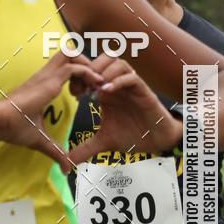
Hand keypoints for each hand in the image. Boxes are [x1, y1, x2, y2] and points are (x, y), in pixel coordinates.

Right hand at [0, 51, 100, 172]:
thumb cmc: (13, 128)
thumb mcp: (41, 140)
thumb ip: (55, 151)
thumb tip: (66, 168)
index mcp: (42, 84)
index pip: (64, 66)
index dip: (80, 75)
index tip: (85, 95)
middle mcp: (45, 75)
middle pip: (69, 52)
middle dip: (86, 63)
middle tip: (93, 84)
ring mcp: (47, 76)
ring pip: (73, 53)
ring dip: (88, 66)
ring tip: (94, 86)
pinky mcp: (49, 81)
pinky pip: (74, 68)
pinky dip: (88, 73)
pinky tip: (94, 87)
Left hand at [67, 56, 182, 165]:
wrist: (157, 141)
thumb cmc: (133, 135)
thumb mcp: (103, 142)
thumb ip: (84, 149)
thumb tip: (66, 163)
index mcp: (106, 92)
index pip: (91, 71)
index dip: (80, 77)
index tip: (73, 94)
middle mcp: (118, 85)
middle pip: (102, 59)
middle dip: (89, 70)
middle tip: (82, 89)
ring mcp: (130, 86)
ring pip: (117, 62)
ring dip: (103, 72)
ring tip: (94, 89)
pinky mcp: (143, 91)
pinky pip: (131, 77)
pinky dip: (118, 81)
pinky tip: (106, 93)